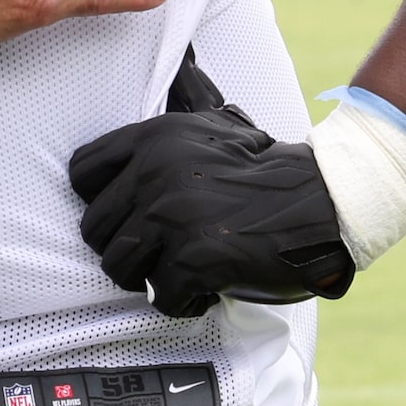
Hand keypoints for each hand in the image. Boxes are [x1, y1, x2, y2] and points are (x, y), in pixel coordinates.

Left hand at [70, 76, 355, 317]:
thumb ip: (166, 130)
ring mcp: (172, 216)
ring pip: (118, 266)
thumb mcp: (209, 128)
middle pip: (94, 229)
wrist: (325, 199)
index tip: (124, 215)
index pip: (81, 173)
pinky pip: (161, 296)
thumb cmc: (264, 170)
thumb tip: (146, 105)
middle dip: (124, 248)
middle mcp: (154, 173)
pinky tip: (208, 287)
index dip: (97, 201)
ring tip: (181, 269)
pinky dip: (184, 301)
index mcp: (151, 138)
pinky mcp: (195, 258)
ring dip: (149, 277)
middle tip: (160, 252)